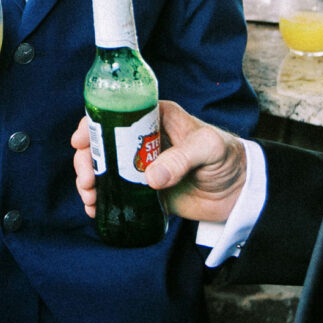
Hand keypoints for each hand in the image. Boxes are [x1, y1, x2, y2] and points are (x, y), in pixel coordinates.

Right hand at [71, 100, 247, 224]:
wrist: (241, 192)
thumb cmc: (228, 157)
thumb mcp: (209, 148)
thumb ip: (182, 158)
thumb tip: (150, 177)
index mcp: (156, 118)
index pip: (117, 113)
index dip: (93, 124)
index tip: (80, 140)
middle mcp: (143, 140)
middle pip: (103, 143)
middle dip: (87, 160)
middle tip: (86, 179)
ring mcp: (142, 166)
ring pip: (105, 169)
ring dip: (90, 180)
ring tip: (89, 197)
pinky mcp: (145, 191)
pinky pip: (117, 193)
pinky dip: (102, 200)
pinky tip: (95, 209)